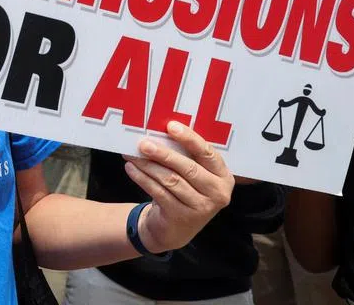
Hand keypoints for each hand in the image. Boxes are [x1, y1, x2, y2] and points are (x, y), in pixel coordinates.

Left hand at [124, 121, 233, 252]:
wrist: (174, 227)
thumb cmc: (184, 190)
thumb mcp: (192, 174)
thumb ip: (185, 155)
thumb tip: (159, 130)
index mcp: (223, 176)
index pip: (208, 153)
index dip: (189, 138)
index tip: (170, 126)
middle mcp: (218, 193)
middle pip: (187, 167)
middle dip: (163, 153)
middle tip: (143, 143)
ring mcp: (201, 207)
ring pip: (170, 180)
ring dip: (148, 165)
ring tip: (131, 155)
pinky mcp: (182, 217)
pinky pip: (159, 192)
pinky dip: (142, 178)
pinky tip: (131, 169)